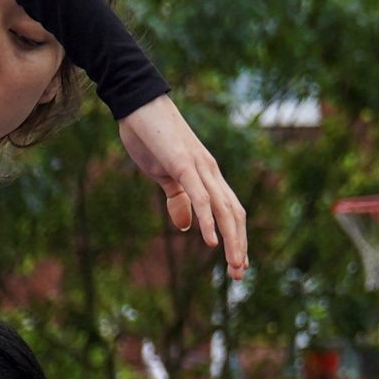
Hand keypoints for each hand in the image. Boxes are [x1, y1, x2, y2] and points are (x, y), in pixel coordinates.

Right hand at [112, 97, 248, 274]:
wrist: (137, 103)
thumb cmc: (149, 137)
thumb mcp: (163, 175)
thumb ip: (178, 199)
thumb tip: (187, 226)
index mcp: (207, 175)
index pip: (230, 211)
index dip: (237, 238)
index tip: (237, 265)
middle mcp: (210, 172)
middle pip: (235, 214)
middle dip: (240, 246)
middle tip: (240, 275)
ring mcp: (199, 167)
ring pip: (224, 209)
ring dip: (231, 240)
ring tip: (234, 265)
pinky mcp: (183, 164)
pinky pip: (200, 197)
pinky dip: (207, 220)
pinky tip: (209, 241)